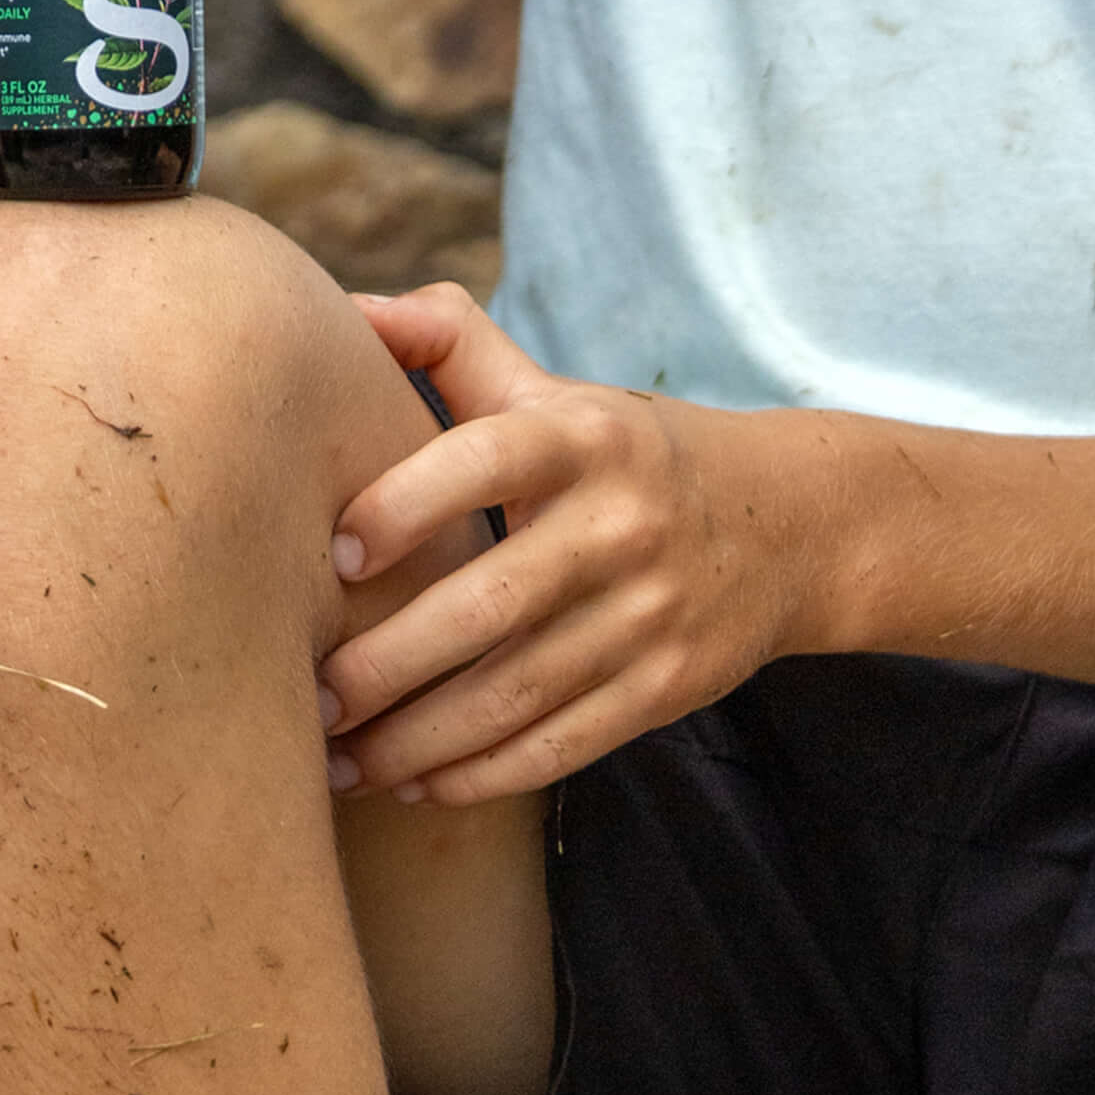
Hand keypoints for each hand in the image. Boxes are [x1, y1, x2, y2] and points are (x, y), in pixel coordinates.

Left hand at [316, 286, 816, 801]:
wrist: (788, 524)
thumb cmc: (619, 450)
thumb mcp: (549, 386)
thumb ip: (448, 339)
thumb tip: (349, 311)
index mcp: (580, 437)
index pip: (485, 461)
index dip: (405, 506)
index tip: (332, 554)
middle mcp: (619, 525)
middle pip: (490, 607)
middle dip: (387, 663)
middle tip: (306, 695)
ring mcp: (648, 615)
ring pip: (515, 695)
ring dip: (415, 739)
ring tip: (336, 760)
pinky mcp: (666, 689)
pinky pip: (559, 745)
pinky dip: (480, 774)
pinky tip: (411, 783)